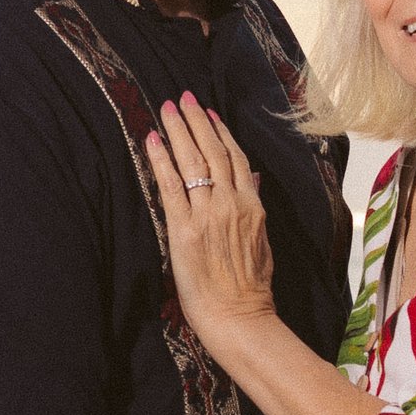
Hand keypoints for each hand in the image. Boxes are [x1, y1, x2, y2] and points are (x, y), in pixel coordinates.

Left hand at [147, 95, 275, 363]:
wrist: (239, 317)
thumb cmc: (250, 288)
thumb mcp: (263, 243)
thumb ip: (255, 207)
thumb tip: (253, 180)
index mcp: (253, 206)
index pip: (235, 158)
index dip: (219, 131)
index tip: (207, 112)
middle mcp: (232, 203)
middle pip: (213, 151)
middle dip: (195, 121)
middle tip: (181, 97)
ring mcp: (208, 214)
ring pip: (193, 161)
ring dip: (177, 130)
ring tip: (166, 108)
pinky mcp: (185, 229)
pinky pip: (170, 185)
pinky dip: (160, 159)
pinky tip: (152, 139)